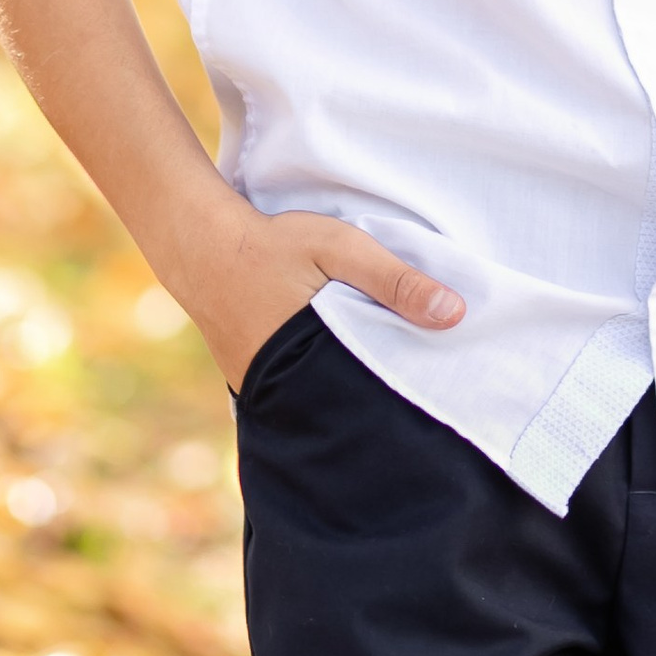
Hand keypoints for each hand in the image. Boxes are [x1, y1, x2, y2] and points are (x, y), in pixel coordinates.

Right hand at [179, 203, 464, 391]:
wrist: (199, 246)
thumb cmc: (273, 245)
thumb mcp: (341, 248)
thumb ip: (395, 280)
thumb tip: (456, 315)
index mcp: (316, 362)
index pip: (376, 399)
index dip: (407, 404)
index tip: (443, 406)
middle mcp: (290, 389)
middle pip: (352, 408)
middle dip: (384, 409)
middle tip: (425, 410)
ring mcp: (267, 391)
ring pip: (325, 403)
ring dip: (354, 397)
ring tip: (394, 398)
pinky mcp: (254, 383)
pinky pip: (299, 393)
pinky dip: (324, 387)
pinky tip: (347, 378)